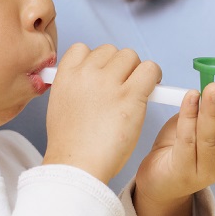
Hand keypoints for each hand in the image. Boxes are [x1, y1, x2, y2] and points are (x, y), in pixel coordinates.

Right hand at [43, 43, 161, 183]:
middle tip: (124, 85)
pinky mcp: (130, 95)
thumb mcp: (61, 106)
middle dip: (119, 66)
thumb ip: (74, 87)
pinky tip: (153, 88)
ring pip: (131, 56)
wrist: (77, 167)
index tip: (104, 74)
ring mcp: (109, 82)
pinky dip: (154, 76)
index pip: (82, 49)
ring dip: (137, 70)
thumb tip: (91, 80)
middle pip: (111, 51)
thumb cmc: (71, 145)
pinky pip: (149, 70)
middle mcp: (86, 73)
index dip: (97, 61)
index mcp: (66, 75)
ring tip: (138, 89)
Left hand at [132, 84, 214, 215]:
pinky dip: (188, 116)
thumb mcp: (201, 126)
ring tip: (212, 90)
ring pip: (209, 139)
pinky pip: (186, 140)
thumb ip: (214, 110)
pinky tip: (191, 98)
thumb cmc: (180, 147)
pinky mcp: (182, 171)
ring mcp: (203, 172)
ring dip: (211, 112)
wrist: (158, 179)